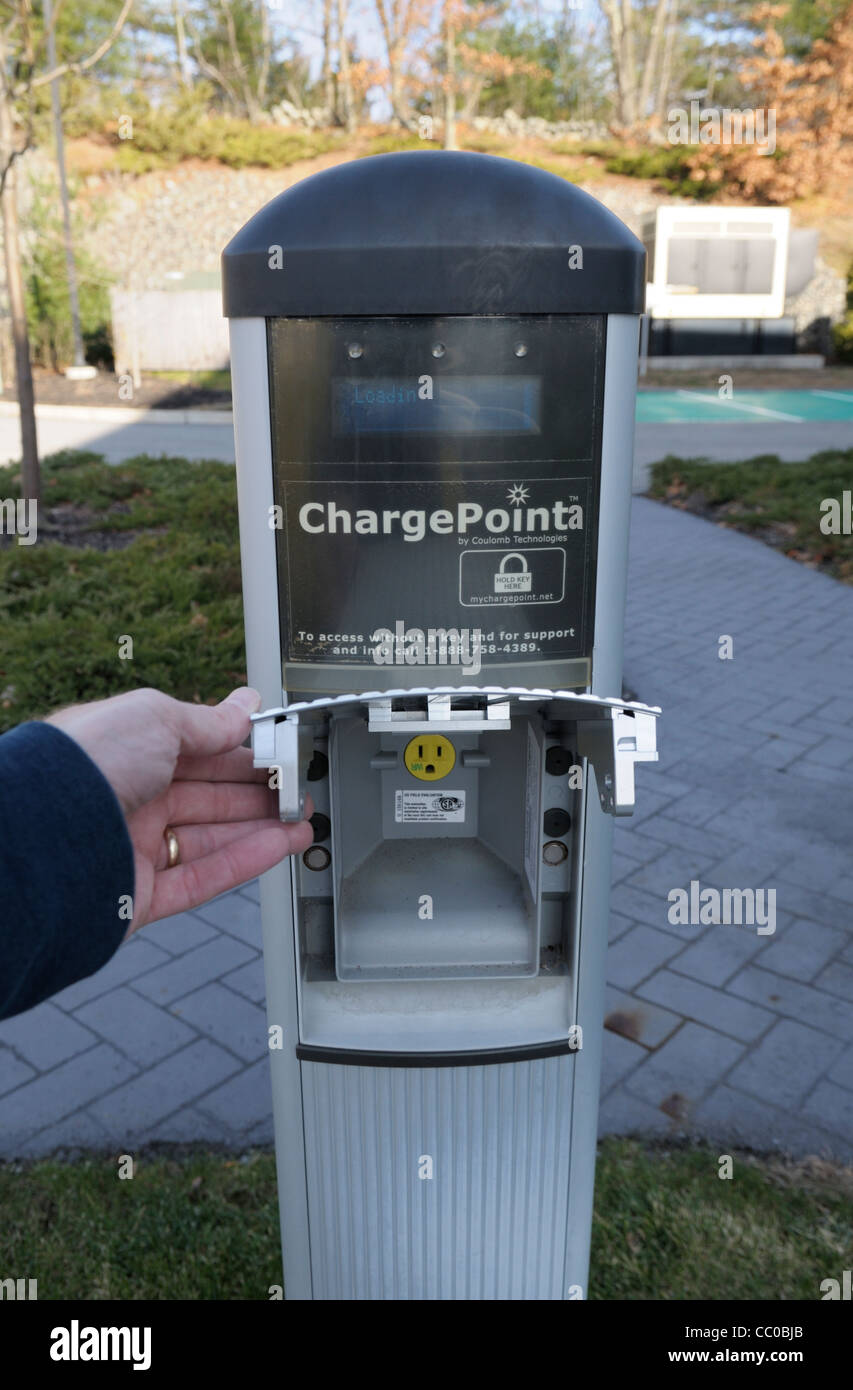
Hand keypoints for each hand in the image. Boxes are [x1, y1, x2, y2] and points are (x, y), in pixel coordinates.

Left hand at [45, 686, 312, 935]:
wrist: (43, 838)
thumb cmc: (85, 766)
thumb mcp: (155, 718)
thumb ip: (206, 720)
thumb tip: (243, 706)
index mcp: (124, 750)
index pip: (195, 750)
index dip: (239, 751)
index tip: (277, 751)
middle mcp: (126, 798)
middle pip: (208, 795)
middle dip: (258, 791)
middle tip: (297, 789)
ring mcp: (133, 848)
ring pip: (210, 838)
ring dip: (261, 828)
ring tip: (302, 821)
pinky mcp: (140, 895)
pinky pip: (203, 878)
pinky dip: (245, 862)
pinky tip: (279, 846)